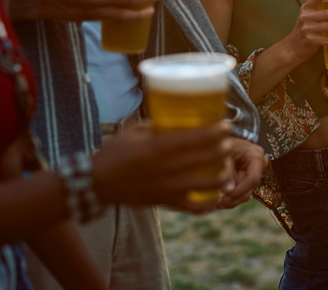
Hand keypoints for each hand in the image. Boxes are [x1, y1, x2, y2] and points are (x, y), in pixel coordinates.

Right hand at [92, 121, 232, 209]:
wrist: (97, 183)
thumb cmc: (113, 152)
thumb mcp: (133, 131)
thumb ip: (155, 125)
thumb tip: (171, 118)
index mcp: (159, 146)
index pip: (195, 138)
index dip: (215, 132)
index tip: (228, 126)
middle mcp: (167, 167)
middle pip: (206, 158)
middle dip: (224, 150)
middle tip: (230, 143)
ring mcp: (168, 187)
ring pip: (206, 184)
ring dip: (222, 175)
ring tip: (227, 168)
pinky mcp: (165, 202)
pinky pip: (193, 207)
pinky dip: (208, 204)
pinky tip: (216, 197)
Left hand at [217, 139, 268, 209]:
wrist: (221, 140)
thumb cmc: (221, 143)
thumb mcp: (223, 155)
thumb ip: (226, 172)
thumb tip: (227, 192)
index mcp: (255, 155)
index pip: (253, 178)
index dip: (240, 190)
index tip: (226, 197)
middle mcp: (259, 164)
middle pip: (250, 188)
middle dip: (235, 198)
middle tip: (219, 204)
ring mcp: (255, 172)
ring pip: (246, 193)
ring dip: (232, 200)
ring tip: (218, 203)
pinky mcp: (248, 178)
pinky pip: (242, 192)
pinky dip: (232, 197)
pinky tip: (220, 200)